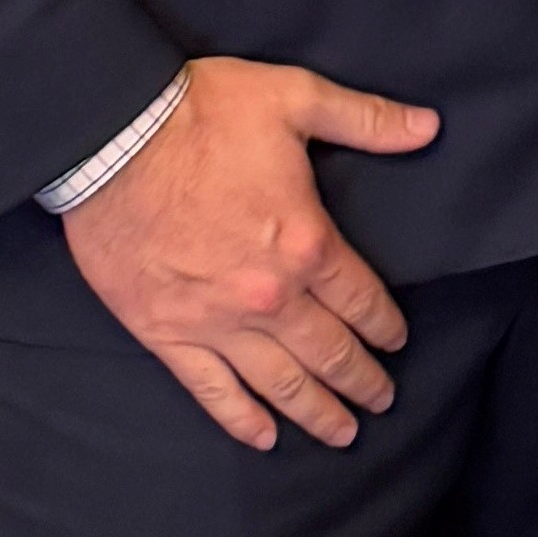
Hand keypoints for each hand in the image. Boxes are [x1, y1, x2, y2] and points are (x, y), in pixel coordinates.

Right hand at [64, 56, 429, 449]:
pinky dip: (241, 419)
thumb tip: (428, 127)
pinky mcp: (167, 333)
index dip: (385, 327)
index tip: (397, 343)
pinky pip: (212, 390)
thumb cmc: (201, 114)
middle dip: (361, 380)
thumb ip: (366, 119)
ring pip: (280, 383)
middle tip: (381, 401)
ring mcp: (217, 322)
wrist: (110, 137)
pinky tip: (265, 438)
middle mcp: (270, 296)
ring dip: (316, 412)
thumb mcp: (294, 98)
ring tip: (342, 433)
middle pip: (329, 353)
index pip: (362, 301)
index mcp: (307, 244)